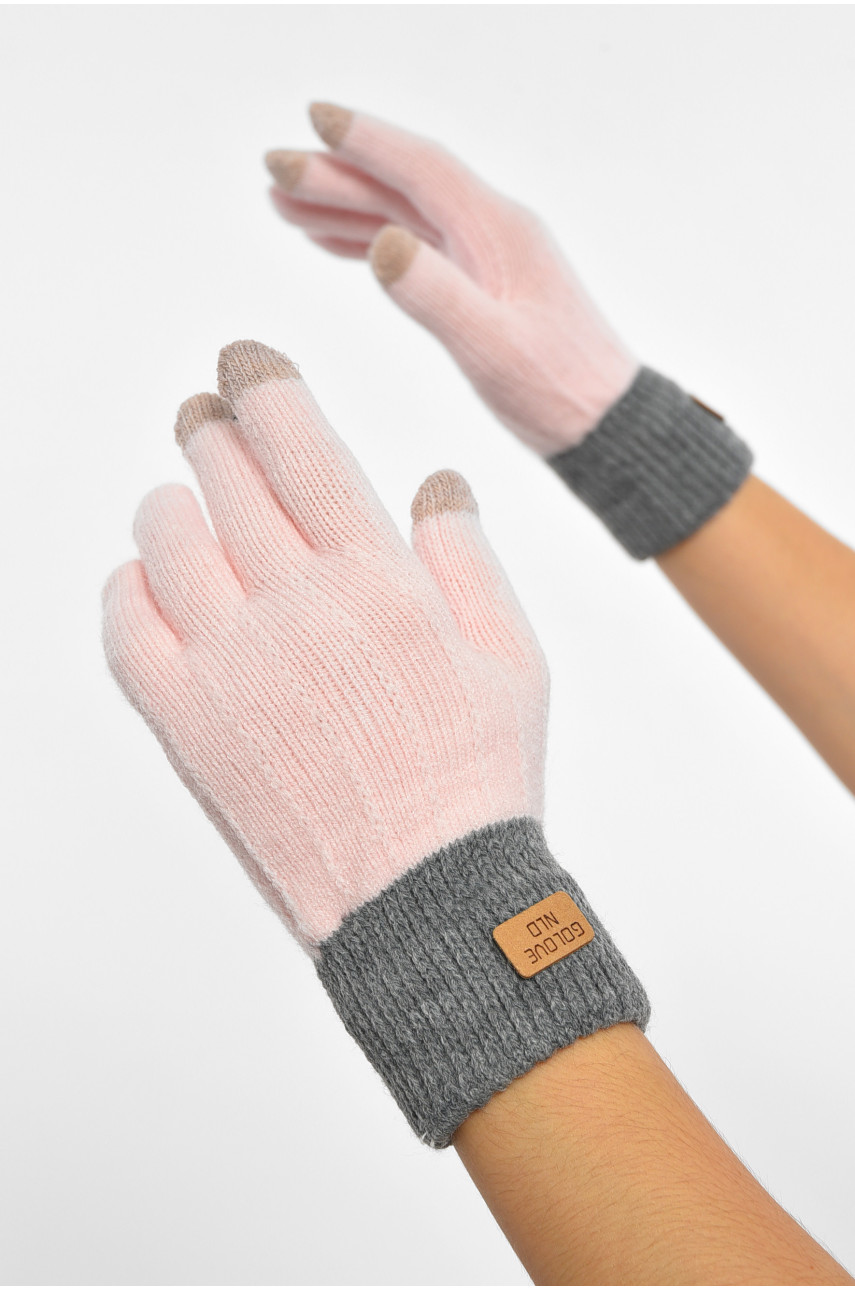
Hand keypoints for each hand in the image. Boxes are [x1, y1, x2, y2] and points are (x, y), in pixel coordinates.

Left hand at [102, 339, 647, 1145]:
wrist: (424, 894)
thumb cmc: (478, 775)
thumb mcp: (512, 655)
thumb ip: (467, 556)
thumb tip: (438, 481)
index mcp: (376, 577)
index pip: (300, 445)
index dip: (264, 387)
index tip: (246, 362)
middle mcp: (294, 605)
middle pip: (225, 476)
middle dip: (212, 429)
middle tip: (207, 416)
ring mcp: (231, 663)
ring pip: (166, 538)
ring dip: (173, 502)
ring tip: (186, 502)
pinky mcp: (188, 722)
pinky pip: (125, 627)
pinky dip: (127, 588)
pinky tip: (148, 581)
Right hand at [266, 104, 638, 455]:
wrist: (605, 424)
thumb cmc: (557, 391)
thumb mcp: (492, 350)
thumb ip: (436, 297)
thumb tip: (381, 243)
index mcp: (499, 232)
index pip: (424, 169)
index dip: (366, 142)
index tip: (310, 120)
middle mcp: (494, 232)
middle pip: (404, 187)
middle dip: (337, 174)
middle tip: (273, 170)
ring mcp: (488, 258)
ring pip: (404, 216)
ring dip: (344, 207)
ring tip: (283, 203)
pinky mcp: (482, 286)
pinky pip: (416, 248)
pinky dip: (370, 241)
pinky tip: (334, 243)